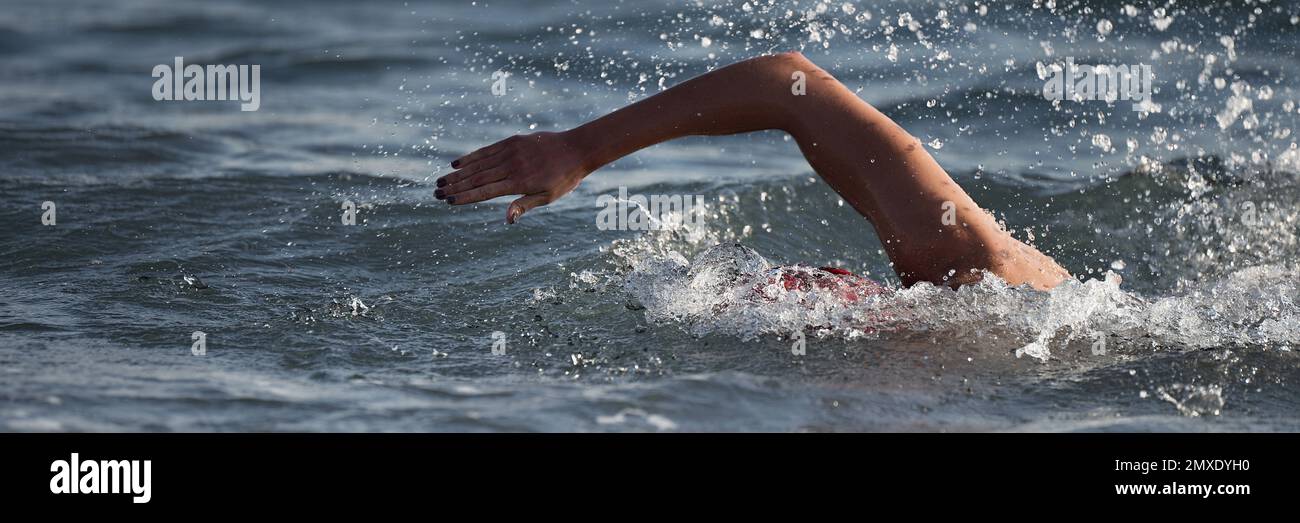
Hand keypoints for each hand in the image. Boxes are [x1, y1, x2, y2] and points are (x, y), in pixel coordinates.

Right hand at [435, 131, 590, 223]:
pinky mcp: (512, 141)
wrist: (576, 148)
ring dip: (458, 174)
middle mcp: (512, 166)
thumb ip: (525, 205)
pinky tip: (457, 164)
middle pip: (477, 177)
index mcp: (519, 182)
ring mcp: (511, 151)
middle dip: (455, 186)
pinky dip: (471, 158)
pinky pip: (487, 151)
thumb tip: (507, 220)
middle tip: (435, 193)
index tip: (448, 201)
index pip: (485, 191)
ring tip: (441, 181)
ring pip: (478, 164)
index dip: (465, 197)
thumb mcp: (548, 197)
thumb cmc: (564, 178)